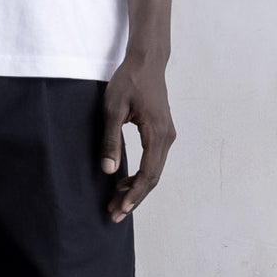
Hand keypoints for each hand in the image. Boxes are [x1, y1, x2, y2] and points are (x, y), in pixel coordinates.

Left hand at [100, 53, 174, 221]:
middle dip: (135, 198)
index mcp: (157, 133)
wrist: (146, 61)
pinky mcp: (162, 132)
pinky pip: (154, 161)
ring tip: (116, 202)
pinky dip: (141, 175)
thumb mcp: (112, 109)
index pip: (148, 174)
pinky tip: (124, 182)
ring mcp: (167, 135)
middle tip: (114, 214)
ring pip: (154, 171)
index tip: (120, 210)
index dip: (135, 195)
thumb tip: (109, 171)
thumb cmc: (128, 81)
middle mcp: (167, 137)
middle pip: (153, 177)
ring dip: (137, 189)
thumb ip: (110, 140)